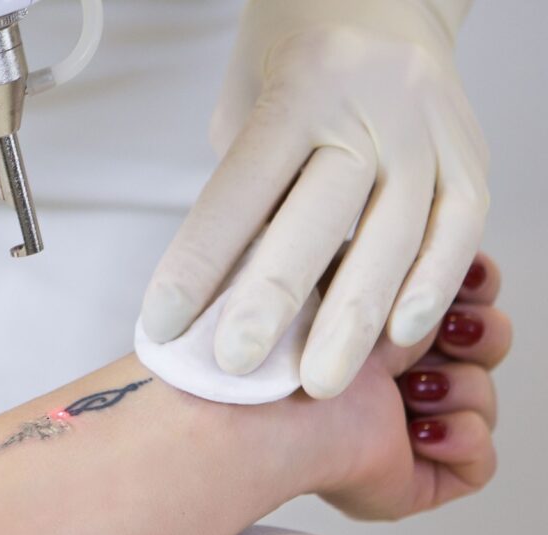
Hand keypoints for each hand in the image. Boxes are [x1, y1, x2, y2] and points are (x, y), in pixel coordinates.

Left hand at [141, 0, 488, 399]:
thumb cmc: (297, 53)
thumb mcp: (244, 101)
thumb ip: (244, 185)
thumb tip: (227, 283)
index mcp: (300, 87)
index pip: (240, 190)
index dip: (199, 265)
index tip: (166, 323)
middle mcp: (369, 104)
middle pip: (319, 218)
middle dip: (273, 302)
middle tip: (238, 365)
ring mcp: (428, 128)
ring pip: (394, 236)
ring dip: (353, 320)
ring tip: (319, 380)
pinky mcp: (469, 151)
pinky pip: (458, 229)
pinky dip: (429, 287)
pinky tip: (400, 336)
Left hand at [294, 253, 507, 519]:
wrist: (275, 409)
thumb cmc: (292, 340)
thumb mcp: (350, 272)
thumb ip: (401, 260)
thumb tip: (452, 258)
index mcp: (371, 323)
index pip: (452, 298)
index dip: (471, 288)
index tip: (466, 279)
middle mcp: (388, 374)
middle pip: (484, 345)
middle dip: (480, 333)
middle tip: (449, 333)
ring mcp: (403, 427)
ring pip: (483, 399)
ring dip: (460, 387)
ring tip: (409, 389)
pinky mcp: (415, 480)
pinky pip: (480, 462)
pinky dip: (461, 439)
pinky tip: (416, 431)